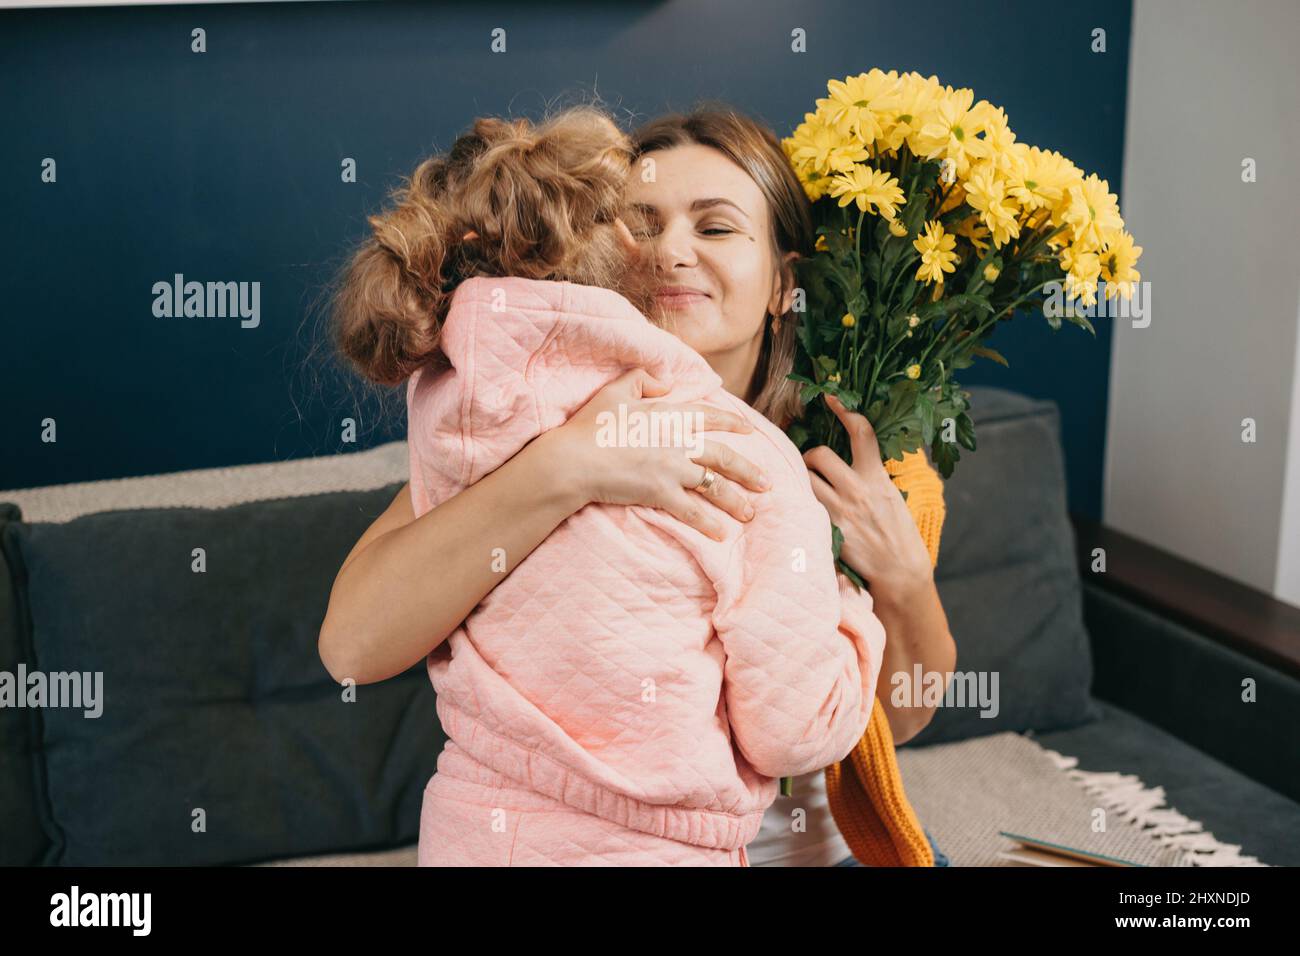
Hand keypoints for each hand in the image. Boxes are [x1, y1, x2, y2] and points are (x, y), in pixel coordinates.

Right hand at [549, 368, 772, 540]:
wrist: (573, 460)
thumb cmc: (588, 426)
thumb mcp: (614, 391)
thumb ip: (642, 380)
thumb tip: (666, 383)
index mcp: (666, 414)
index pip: (707, 416)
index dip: (730, 423)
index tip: (747, 430)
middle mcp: (676, 441)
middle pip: (721, 455)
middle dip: (746, 470)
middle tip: (766, 483)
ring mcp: (671, 468)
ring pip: (713, 484)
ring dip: (734, 500)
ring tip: (750, 513)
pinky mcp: (660, 492)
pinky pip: (691, 510)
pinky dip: (708, 523)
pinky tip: (722, 534)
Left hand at [802, 393, 932, 600]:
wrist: (900, 571)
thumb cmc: (898, 533)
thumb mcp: (892, 496)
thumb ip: (873, 474)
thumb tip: (858, 455)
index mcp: (877, 477)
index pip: (862, 433)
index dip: (845, 410)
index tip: (832, 397)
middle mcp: (857, 490)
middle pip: (819, 454)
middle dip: (811, 455)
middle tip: (813, 465)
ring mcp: (840, 511)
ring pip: (806, 479)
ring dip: (803, 479)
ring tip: (807, 485)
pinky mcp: (829, 530)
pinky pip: (805, 506)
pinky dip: (802, 503)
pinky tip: (802, 508)